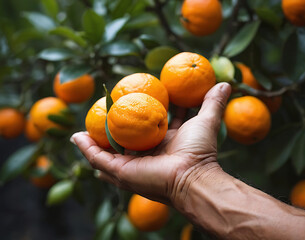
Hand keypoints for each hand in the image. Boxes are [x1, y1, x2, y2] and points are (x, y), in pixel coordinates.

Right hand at [71, 83, 230, 204]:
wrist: (192, 176)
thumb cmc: (199, 150)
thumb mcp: (206, 120)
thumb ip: (213, 102)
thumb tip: (226, 83)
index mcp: (163, 144)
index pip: (149, 127)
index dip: (142, 114)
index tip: (133, 99)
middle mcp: (146, 156)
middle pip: (126, 139)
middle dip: (115, 126)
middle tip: (105, 110)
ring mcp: (131, 165)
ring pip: (108, 151)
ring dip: (95, 139)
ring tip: (85, 124)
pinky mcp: (121, 172)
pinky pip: (98, 159)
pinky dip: (87, 148)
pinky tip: (78, 136)